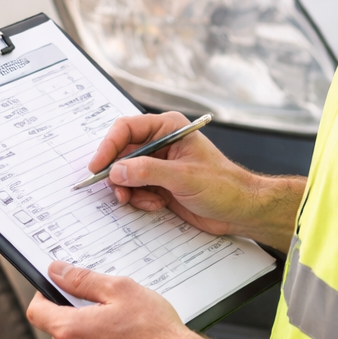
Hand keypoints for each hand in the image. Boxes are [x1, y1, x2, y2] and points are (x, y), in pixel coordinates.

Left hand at [26, 261, 200, 338]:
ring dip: (92, 336)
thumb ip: (82, 279)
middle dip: (76, 315)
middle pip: (59, 329)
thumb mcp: (120, 290)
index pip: (36, 311)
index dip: (44, 295)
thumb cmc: (156, 332)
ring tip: (123, 328)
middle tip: (106, 306)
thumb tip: (57, 272)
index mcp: (71, 331)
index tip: (57, 288)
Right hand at [95, 113, 301, 249]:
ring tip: (148, 201)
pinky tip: (157, 204)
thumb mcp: (183, 177)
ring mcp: (158, 165)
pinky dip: (140, 199)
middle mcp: (160, 143)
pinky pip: (135, 189)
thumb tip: (117, 170)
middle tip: (119, 192)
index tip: (98, 166)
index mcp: (168, 128)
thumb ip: (147, 172)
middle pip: (121, 153)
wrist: (240, 210)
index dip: (108, 146)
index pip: (126, 129)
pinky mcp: (159, 184)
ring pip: (125, 174)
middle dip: (118, 174)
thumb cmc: (223, 186)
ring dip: (130, 190)